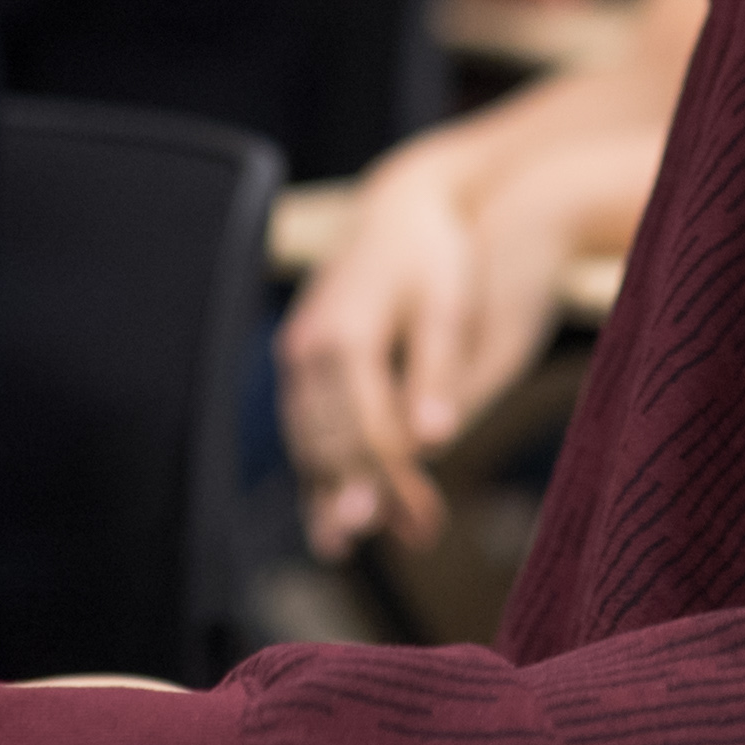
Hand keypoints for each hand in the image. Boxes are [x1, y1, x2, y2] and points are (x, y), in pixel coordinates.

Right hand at [281, 156, 584, 558]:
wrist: (401, 201)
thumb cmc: (433, 250)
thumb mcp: (446, 304)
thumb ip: (437, 372)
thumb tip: (436, 442)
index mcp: (346, 339)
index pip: (371, 434)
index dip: (396, 485)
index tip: (424, 526)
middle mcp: (310, 349)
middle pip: (335, 446)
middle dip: (364, 499)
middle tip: (404, 540)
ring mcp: (298, 351)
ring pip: (307, 440)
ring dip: (329, 491)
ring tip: (346, 543)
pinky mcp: (301, 353)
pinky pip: (302, 422)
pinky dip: (315, 462)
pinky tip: (330, 495)